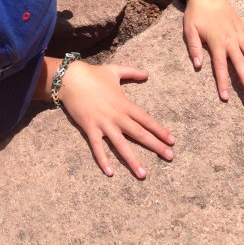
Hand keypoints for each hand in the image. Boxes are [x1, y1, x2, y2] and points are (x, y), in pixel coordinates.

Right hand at [59, 61, 174, 178]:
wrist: (70, 78)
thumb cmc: (93, 74)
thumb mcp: (115, 70)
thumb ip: (132, 72)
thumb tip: (147, 73)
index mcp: (124, 104)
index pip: (146, 119)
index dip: (160, 130)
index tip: (172, 140)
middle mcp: (117, 116)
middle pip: (139, 133)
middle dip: (156, 146)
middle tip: (170, 157)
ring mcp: (103, 123)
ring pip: (121, 145)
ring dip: (133, 160)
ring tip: (143, 174)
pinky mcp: (90, 128)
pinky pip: (97, 147)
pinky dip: (103, 159)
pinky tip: (110, 173)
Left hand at [183, 0, 243, 99]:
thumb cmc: (196, 14)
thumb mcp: (189, 30)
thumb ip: (194, 48)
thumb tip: (198, 66)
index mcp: (216, 42)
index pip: (220, 67)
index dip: (223, 83)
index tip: (226, 98)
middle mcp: (230, 40)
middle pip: (240, 63)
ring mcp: (239, 34)